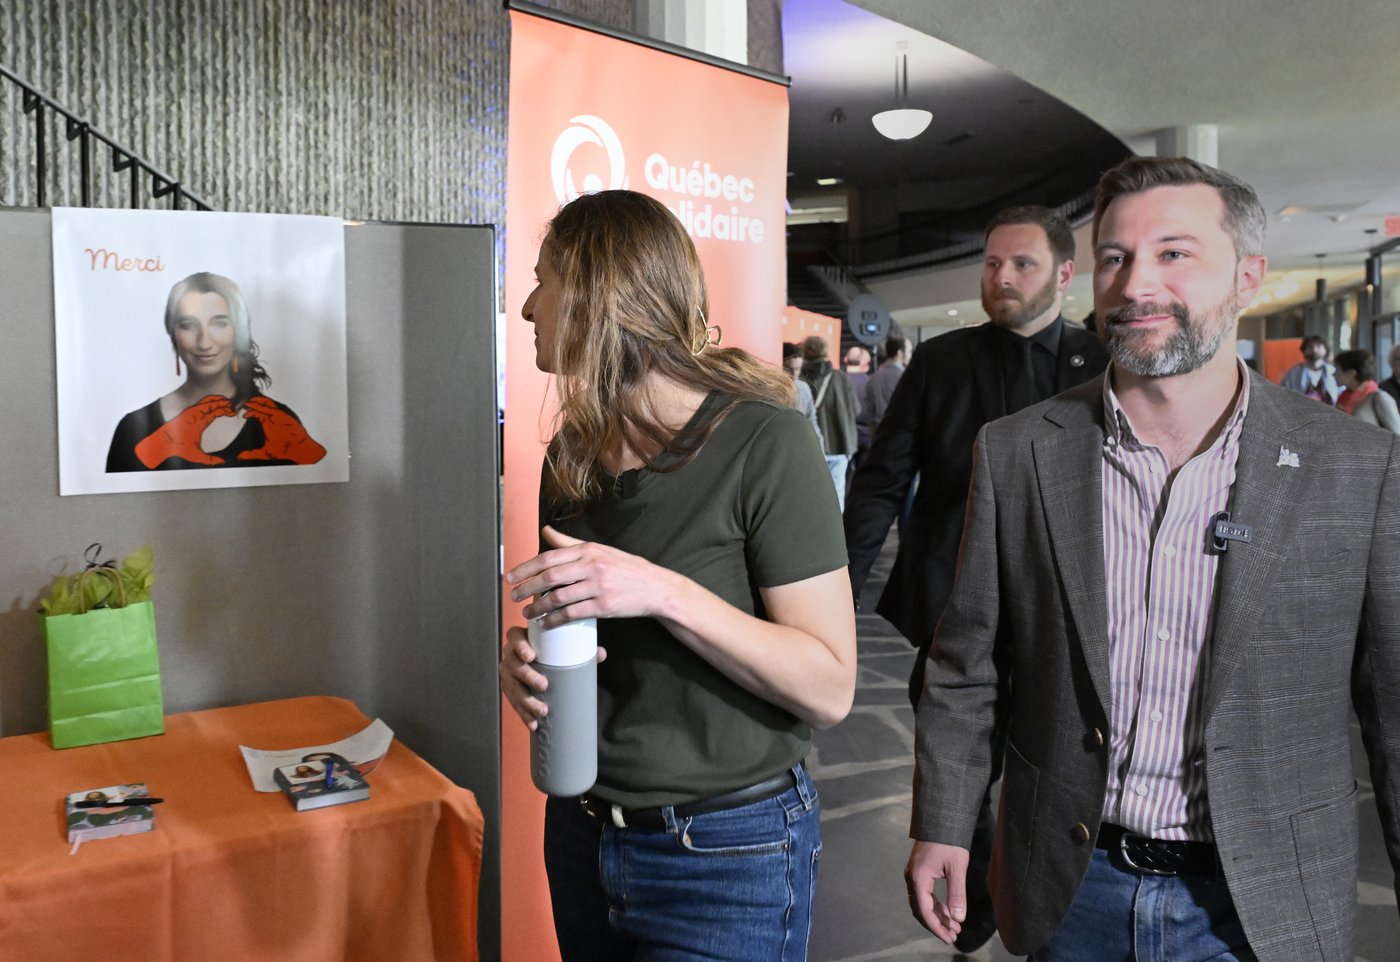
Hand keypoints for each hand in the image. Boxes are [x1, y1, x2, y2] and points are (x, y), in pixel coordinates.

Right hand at [134, 394, 234, 467]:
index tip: (232, 412)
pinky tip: (221, 402)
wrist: (167, 445)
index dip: (223, 411)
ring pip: (208, 402)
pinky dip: (213, 402)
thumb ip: (210, 459)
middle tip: (233, 405)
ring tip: (228, 401)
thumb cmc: (179, 449)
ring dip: (219, 400)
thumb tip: (221, 462)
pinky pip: (203, 404)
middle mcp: (197, 416)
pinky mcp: (190, 412)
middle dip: (223, 403)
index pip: (214, 413)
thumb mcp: (199, 456)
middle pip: (212, 406)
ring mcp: (194, 413)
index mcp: (200, 424)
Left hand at [238, 397, 326, 463]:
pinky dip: (262, 408)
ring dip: (256, 403)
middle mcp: (273, 418)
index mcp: (269, 424)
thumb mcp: (264, 452)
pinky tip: (253, 409)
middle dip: (252, 403)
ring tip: (248, 403)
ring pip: (266, 404)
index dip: (250, 411)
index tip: (243, 415)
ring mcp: (278, 416)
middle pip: (261, 406)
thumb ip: (251, 454)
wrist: (298, 451)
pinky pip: (271, 409)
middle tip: (244, 404)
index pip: (258, 413)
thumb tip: (240, 457)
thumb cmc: (284, 451)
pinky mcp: (283, 416)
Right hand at [498, 624, 606, 730]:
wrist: (536, 659)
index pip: (515, 637)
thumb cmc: (551, 649)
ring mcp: (507, 673)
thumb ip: (581, 648)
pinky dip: (524, 714)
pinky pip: (513, 702)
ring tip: (542, 711)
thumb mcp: (564, 646)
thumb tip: (601, 653)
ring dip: (526, 701)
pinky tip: (533, 724)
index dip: (520, 646)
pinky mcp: (508, 688)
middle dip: (527, 677)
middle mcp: (510, 654)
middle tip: (544, 685)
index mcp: (520, 638)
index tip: (531, 656)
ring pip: (512, 687)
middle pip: (513, 664)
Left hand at [505, 526, 672, 626]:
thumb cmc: (627, 569)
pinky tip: (546, 623)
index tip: (511, 576)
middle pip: (550, 576)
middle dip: (527, 587)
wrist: (657, 588)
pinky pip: (573, 613)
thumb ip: (570, 543)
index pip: (549, 557)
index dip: (526, 567)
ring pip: (559, 597)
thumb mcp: (601, 550)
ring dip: (538, 607)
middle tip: (513, 595)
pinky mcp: (604, 606)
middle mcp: (592, 565)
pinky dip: (556, 619)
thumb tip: (545, 530)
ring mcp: (599, 586)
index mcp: (589, 550)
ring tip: (527, 614)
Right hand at [905, 840, 969, 943]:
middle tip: (953, 936)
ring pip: (922, 903)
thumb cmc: (949, 841)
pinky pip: (924, 895)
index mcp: (919, 878)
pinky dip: (935, 905)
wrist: (941, 819)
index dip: (936, 927)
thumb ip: (957, 893)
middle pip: (920, 909)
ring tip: (954, 927)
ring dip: (936, 916)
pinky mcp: (919, 872)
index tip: (949, 937)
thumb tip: (958, 918)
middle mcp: (912, 878)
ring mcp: (914, 875)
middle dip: (936, 924)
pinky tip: (948, 912)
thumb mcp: (957, 867)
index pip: (924, 910)